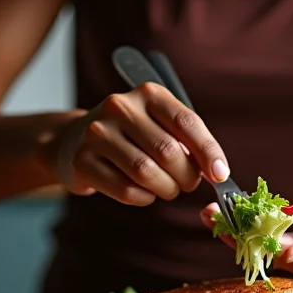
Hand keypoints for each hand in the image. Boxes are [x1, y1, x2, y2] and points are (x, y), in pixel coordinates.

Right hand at [42, 83, 229, 204]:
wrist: (72, 141)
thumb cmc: (130, 136)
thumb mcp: (159, 125)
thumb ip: (188, 142)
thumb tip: (218, 171)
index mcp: (148, 94)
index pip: (187, 123)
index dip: (209, 152)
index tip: (220, 174)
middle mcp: (121, 107)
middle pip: (168, 152)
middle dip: (187, 177)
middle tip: (186, 184)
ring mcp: (97, 133)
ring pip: (147, 173)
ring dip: (166, 189)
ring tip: (167, 189)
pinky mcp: (82, 161)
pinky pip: (127, 190)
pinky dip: (144, 198)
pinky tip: (144, 193)